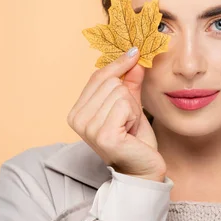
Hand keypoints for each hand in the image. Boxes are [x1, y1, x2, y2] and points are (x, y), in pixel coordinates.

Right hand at [67, 47, 165, 181]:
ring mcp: (88, 128)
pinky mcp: (103, 135)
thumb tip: (133, 56)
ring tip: (129, 127)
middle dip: (128, 97)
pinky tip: (131, 132)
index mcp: (77, 111)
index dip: (119, 64)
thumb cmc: (136, 140)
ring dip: (133, 109)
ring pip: (120, 92)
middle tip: (129, 119)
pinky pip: (125, 105)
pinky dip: (134, 116)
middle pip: (111, 82)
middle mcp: (77, 119)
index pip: (98, 76)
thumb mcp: (131, 106)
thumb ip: (130, 82)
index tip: (135, 51)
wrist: (144, 169)